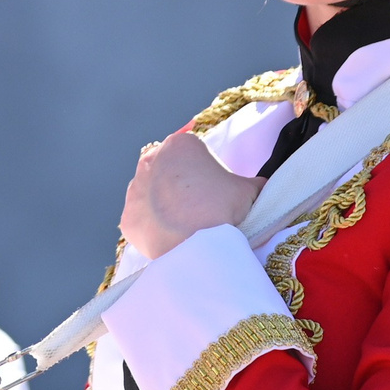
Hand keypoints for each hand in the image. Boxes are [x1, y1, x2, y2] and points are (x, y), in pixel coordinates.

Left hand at [118, 132, 262, 260]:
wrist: (201, 246)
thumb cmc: (226, 210)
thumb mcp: (251, 190)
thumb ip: (254, 183)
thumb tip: (262, 187)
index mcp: (180, 144)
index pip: (194, 154)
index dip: (208, 174)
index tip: (216, 193)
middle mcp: (150, 159)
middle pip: (170, 172)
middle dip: (183, 187)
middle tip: (202, 210)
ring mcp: (135, 189)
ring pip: (153, 195)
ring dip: (166, 206)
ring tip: (187, 227)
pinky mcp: (127, 217)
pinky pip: (143, 221)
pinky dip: (155, 229)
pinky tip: (172, 239)